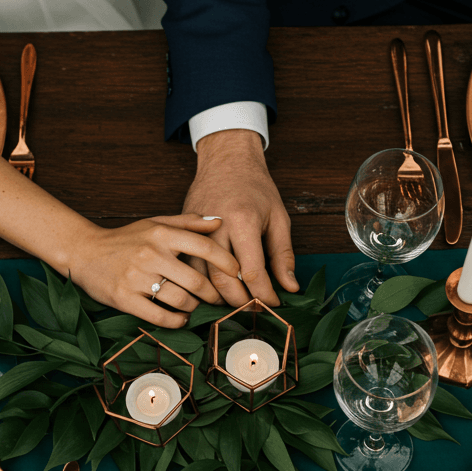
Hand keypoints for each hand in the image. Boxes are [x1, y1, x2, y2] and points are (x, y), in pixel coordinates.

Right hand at [67, 214, 238, 326]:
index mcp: (161, 234)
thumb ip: (188, 223)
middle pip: (197, 280)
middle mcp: (150, 254)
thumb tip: (220, 222)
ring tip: (194, 306)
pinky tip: (179, 318)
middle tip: (218, 298)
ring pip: (181, 300)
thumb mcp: (155, 224)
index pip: (205, 248)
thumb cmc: (125, 239)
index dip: (227, 263)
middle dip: (213, 294)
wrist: (83, 251)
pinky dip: (176, 321)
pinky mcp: (124, 298)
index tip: (238, 274)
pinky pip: (159, 317)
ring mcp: (137, 277)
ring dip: (193, 308)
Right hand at [182, 129, 297, 305]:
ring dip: (218, 297)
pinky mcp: (182, 232)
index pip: (252, 272)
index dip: (264, 294)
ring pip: (201, 276)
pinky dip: (201, 283)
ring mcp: (194, 230)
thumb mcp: (278, 217)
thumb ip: (282, 254)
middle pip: (223, 279)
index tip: (273, 303)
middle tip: (254, 310)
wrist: (225, 160)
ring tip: (235, 304)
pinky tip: (214, 290)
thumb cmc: (255, 187)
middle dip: (240, 301)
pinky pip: (188, 266)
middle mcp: (216, 227)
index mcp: (242, 221)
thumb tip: (289, 287)